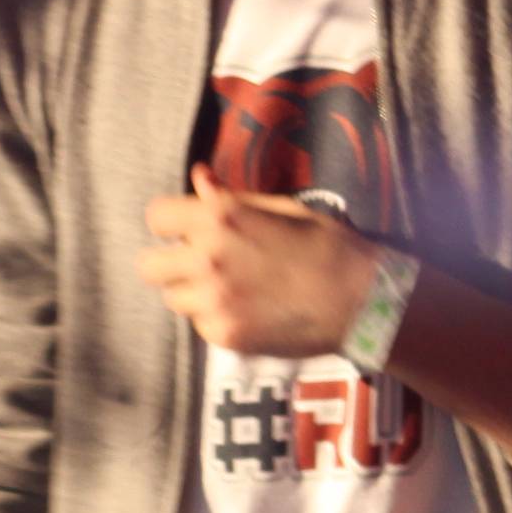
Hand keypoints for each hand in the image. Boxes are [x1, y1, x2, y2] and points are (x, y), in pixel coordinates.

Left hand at [140, 169, 383, 362]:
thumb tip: (197, 177)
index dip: (171, 221)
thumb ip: (230, 198)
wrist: (361, 299)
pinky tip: (248, 310)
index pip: (156, 217)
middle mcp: (207, 260)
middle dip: (170, 262)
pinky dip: (216, 318)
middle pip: (150, 266)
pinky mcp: (226, 336)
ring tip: (228, 288)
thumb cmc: (326, 244)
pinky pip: (201, 325)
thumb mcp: (280, 208)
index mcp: (219, 219)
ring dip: (192, 292)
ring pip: (173, 299)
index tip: (186, 227)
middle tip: (198, 262)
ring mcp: (214, 302)